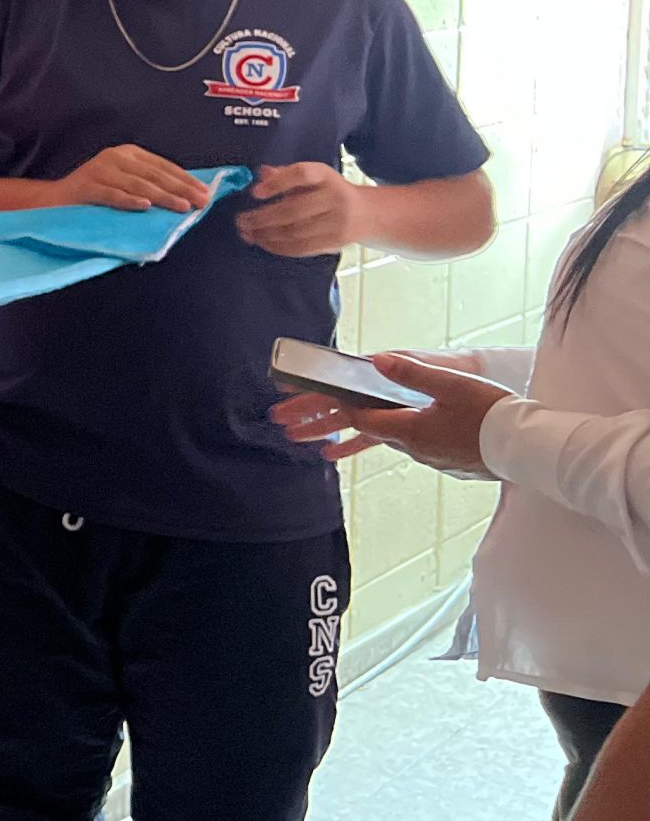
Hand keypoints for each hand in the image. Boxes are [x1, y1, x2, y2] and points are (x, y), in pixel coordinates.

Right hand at [51, 145, 210, 213]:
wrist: (54, 201)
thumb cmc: (95, 194)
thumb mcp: (124, 182)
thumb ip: (149, 184)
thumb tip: (186, 196)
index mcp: (128, 153)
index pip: (163, 166)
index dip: (185, 180)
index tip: (205, 194)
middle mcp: (115, 157)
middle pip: (153, 174)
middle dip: (180, 189)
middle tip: (199, 202)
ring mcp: (99, 170)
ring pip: (137, 184)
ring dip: (162, 197)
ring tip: (181, 208)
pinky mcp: (86, 186)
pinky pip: (111, 194)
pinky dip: (129, 201)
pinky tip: (145, 207)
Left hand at [239, 162, 362, 257]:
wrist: (366, 212)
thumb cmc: (328, 191)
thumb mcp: (312, 177)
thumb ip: (285, 174)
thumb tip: (261, 173)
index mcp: (325, 175)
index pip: (301, 174)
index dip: (277, 183)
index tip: (255, 193)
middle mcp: (335, 196)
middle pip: (293, 209)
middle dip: (262, 218)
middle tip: (241, 221)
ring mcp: (337, 221)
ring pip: (295, 232)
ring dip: (266, 235)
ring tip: (248, 234)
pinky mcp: (335, 241)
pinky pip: (302, 248)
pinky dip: (278, 247)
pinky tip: (263, 243)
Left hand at [272, 353, 514, 476]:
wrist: (532, 450)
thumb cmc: (495, 416)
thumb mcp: (452, 386)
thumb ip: (412, 373)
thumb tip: (375, 360)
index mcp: (410, 429)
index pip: (359, 417)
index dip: (329, 407)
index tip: (297, 403)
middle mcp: (414, 447)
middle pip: (365, 430)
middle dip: (328, 426)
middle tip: (288, 429)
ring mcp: (430, 456)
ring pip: (389, 438)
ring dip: (361, 434)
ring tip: (332, 440)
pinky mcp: (446, 460)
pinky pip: (413, 445)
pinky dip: (396, 439)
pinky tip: (404, 438)